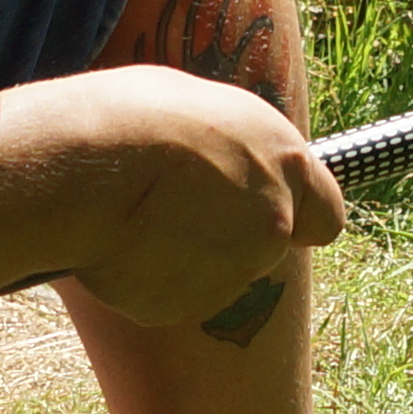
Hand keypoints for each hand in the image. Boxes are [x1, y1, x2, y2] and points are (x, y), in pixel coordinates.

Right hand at [26, 61, 337, 322]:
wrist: (85, 165)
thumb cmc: (134, 116)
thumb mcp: (202, 108)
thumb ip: (233, 147)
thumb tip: (226, 159)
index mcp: (285, 161)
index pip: (326, 216)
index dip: (297, 217)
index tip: (267, 214)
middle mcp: (272, 221)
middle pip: (263, 247)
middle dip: (228, 238)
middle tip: (172, 209)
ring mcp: (234, 270)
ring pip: (214, 275)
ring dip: (184, 257)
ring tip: (136, 218)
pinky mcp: (187, 304)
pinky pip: (169, 296)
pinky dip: (148, 280)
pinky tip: (119, 246)